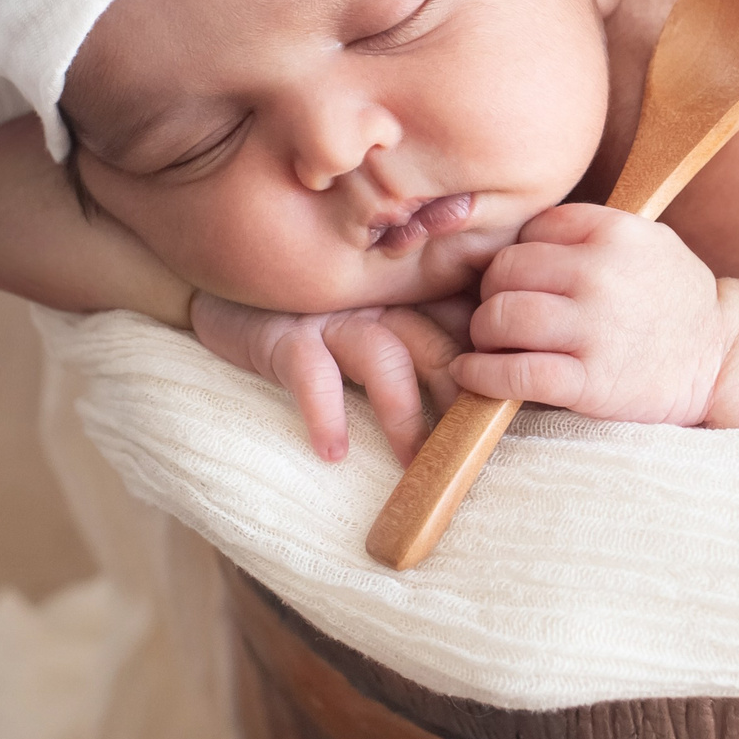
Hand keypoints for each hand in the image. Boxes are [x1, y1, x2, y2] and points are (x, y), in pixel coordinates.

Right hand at [189, 291, 472, 463]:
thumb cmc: (318, 312)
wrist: (226, 274)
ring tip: (416, 465)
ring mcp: (334, 314)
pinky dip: (324, 413)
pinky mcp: (286, 333)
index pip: (468, 327)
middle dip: (461, 399)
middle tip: (479, 451)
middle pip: (437, 343)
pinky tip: (333, 452)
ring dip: (403, 416)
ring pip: (384, 358)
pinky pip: (311, 373)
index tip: (511, 414)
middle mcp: (381, 301)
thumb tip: (487, 390)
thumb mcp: (381, 319)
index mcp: (413, 298)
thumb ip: (430, 337)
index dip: (492, 369)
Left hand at [456, 204, 737, 424]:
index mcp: (615, 232)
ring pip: (500, 317)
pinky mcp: (589, 382)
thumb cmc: (673, 298)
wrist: (721, 357)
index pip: (532, 230)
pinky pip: (513, 373)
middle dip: (493, 292)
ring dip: (483, 332)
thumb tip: (517, 236)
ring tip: (490, 341)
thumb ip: (588, 231)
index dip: (520, 255)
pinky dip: (481, 374)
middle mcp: (602, 274)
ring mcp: (595, 329)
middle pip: (506, 270)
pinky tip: (474, 372)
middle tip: (500, 310)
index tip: (524, 279)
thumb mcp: (646, 240)